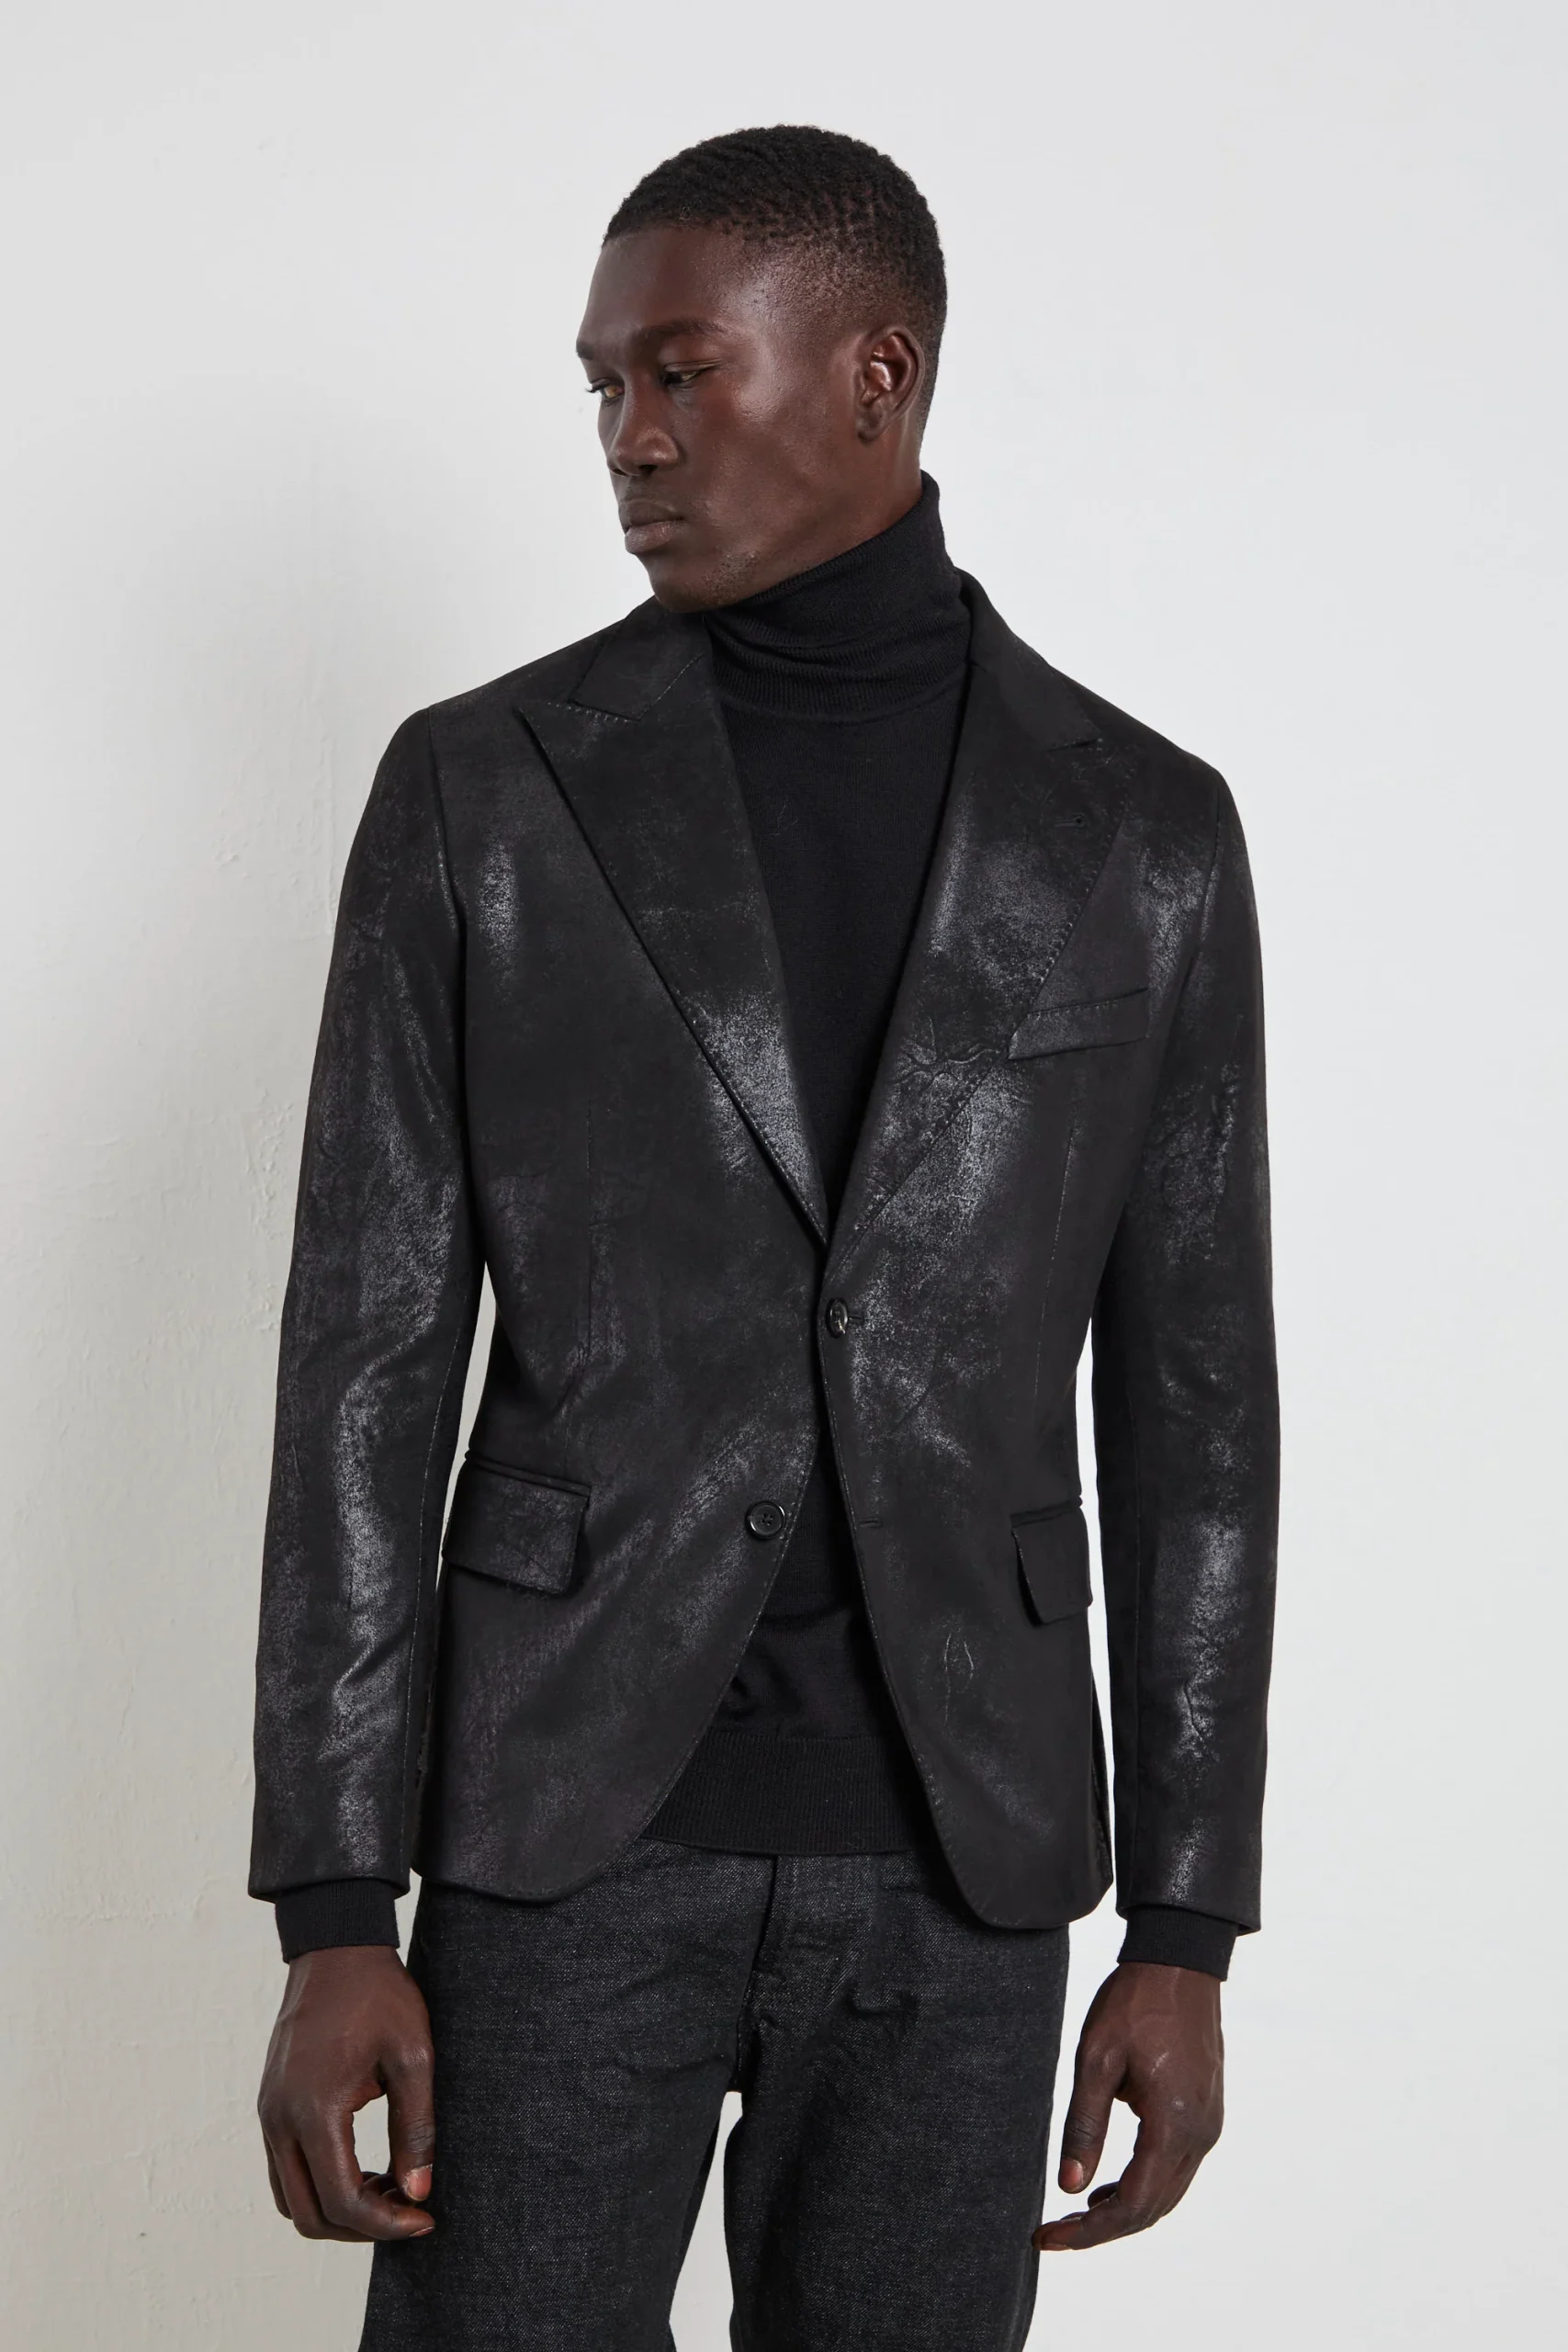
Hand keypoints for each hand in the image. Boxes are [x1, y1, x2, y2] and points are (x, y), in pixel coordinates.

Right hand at [258, 1946, 436, 2242]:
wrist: (336, 1946)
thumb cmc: (378, 1994)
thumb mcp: (412, 2055)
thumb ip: (416, 2128)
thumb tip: (418, 2192)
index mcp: (314, 2109)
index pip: (342, 2201)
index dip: (387, 2224)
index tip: (425, 2218)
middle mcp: (279, 2119)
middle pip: (309, 2215)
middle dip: (362, 2227)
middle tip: (409, 2208)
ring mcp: (268, 2113)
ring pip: (291, 2198)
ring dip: (338, 2209)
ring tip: (390, 2187)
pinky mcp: (270, 2105)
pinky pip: (285, 2169)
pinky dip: (320, 2184)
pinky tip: (364, 2167)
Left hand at [1034, 1961, 1222, 2252]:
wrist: (1181, 1960)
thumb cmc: (1134, 2002)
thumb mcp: (1096, 2058)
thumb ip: (1083, 2125)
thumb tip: (1069, 2187)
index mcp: (1174, 2125)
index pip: (1133, 2205)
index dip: (1090, 2231)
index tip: (1049, 2238)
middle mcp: (1200, 2135)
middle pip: (1152, 2209)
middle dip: (1102, 2228)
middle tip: (1054, 2232)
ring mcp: (1209, 2125)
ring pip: (1166, 2193)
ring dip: (1123, 2210)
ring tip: (1075, 2212)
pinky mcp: (1206, 2112)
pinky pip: (1175, 2167)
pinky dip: (1142, 2184)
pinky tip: (1108, 2181)